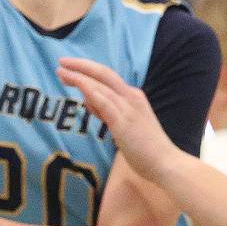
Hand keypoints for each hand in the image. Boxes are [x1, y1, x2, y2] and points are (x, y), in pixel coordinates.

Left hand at [56, 57, 182, 183]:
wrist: (165, 163)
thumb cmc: (147, 149)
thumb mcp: (125, 126)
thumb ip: (108, 113)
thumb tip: (89, 101)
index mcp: (133, 97)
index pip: (107, 79)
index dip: (88, 71)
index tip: (70, 70)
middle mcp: (131, 97)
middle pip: (103, 73)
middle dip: (81, 65)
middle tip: (62, 61)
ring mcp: (128, 107)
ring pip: (100, 84)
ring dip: (79, 76)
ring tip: (61, 71)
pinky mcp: (123, 121)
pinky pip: (103, 100)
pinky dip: (88, 88)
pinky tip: (76, 83)